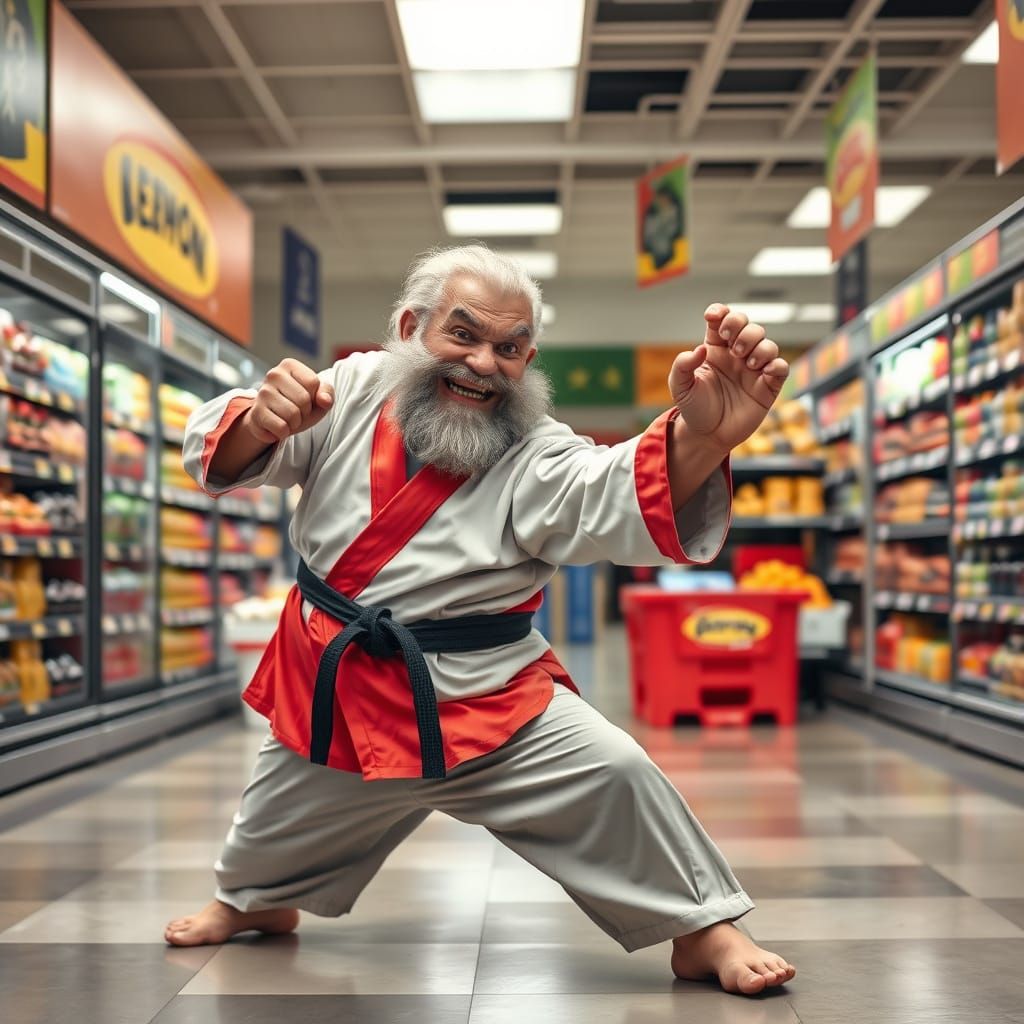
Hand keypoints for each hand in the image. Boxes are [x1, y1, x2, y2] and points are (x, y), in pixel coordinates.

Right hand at [243, 358, 333, 444]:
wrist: (273, 420)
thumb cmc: (299, 405)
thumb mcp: (318, 396)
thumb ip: (327, 393)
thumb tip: (325, 400)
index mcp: (289, 365)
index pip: (313, 383)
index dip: (315, 397)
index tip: (307, 398)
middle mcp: (273, 374)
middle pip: (303, 400)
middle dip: (305, 412)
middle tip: (296, 411)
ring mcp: (262, 393)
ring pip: (292, 415)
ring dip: (294, 423)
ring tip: (287, 418)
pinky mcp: (256, 412)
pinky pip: (280, 428)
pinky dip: (283, 432)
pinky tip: (277, 426)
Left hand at [668, 304, 789, 452]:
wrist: (707, 435)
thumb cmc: (694, 408)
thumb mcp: (680, 387)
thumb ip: (682, 366)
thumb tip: (700, 349)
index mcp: (715, 348)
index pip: (722, 320)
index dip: (721, 312)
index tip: (714, 317)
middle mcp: (736, 355)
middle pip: (748, 326)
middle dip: (743, 330)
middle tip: (733, 348)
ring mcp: (754, 369)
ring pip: (767, 343)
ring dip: (759, 347)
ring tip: (746, 364)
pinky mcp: (767, 386)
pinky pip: (781, 367)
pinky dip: (777, 365)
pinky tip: (763, 371)